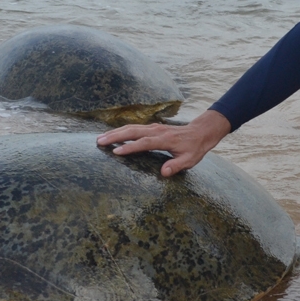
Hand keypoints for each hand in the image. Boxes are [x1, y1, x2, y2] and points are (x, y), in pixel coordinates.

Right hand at [96, 110, 232, 177]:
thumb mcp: (189, 160)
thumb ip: (176, 166)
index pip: (144, 143)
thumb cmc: (194, 148)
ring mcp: (153, 127)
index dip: (130, 147)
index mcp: (165, 140)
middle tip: (100, 142)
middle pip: (133, 131)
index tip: (117, 152)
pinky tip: (112, 135)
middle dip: (115, 136)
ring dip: (115, 132)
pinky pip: (134, 128)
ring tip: (100, 138)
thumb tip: (164, 173)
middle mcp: (157, 131)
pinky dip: (121, 131)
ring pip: (131, 128)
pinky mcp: (151, 127)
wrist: (199, 132)